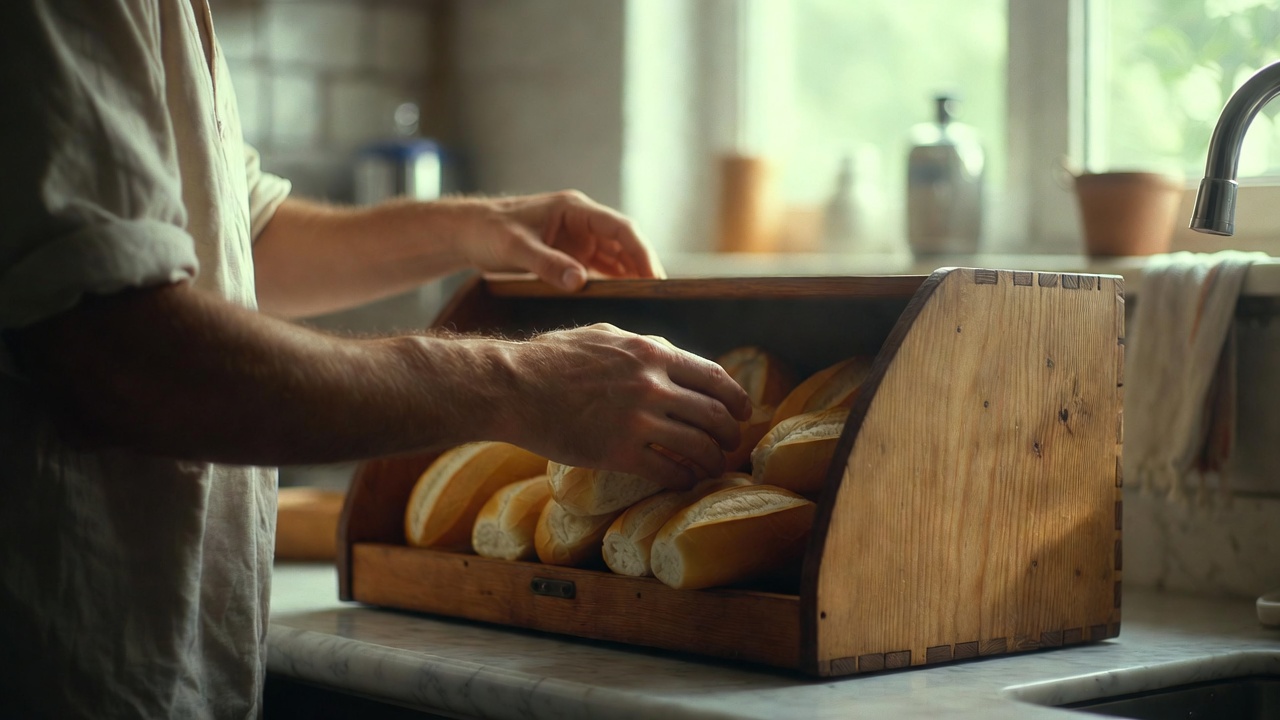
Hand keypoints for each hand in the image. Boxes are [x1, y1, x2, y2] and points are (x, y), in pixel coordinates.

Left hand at [449, 191, 665, 290]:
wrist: (468, 233)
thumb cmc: (489, 232)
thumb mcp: (516, 249)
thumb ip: (548, 265)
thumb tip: (580, 282)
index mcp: (574, 209)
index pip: (620, 228)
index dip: (641, 251)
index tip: (654, 276)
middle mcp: (582, 221)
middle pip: (624, 242)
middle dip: (642, 266)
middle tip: (660, 295)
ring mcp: (578, 237)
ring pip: (616, 256)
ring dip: (631, 275)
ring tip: (648, 300)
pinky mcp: (571, 253)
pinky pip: (601, 267)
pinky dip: (614, 281)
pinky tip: (625, 297)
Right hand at [500, 324, 751, 485]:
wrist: (512, 387)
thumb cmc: (550, 359)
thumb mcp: (603, 336)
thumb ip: (641, 346)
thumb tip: (668, 355)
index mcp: (652, 353)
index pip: (714, 377)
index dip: (736, 399)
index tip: (742, 412)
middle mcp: (652, 384)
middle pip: (713, 415)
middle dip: (729, 434)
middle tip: (730, 445)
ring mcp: (637, 420)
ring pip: (697, 447)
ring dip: (711, 461)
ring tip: (710, 468)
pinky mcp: (618, 452)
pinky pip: (667, 471)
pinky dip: (683, 479)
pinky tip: (682, 482)